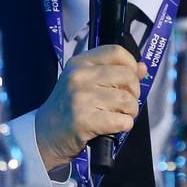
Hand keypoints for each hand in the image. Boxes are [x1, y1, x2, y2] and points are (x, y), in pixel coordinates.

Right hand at [33, 45, 146, 172]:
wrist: (44, 135)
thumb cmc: (67, 108)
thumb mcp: (85, 83)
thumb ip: (113, 73)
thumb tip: (142, 67)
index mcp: (79, 63)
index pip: (116, 52)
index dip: (131, 65)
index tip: (128, 80)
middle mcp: (79, 76)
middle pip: (127, 76)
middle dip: (134, 93)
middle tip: (124, 104)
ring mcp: (80, 98)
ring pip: (127, 101)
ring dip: (130, 112)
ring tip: (119, 116)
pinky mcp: (84, 121)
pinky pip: (121, 121)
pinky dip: (124, 126)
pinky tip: (114, 127)